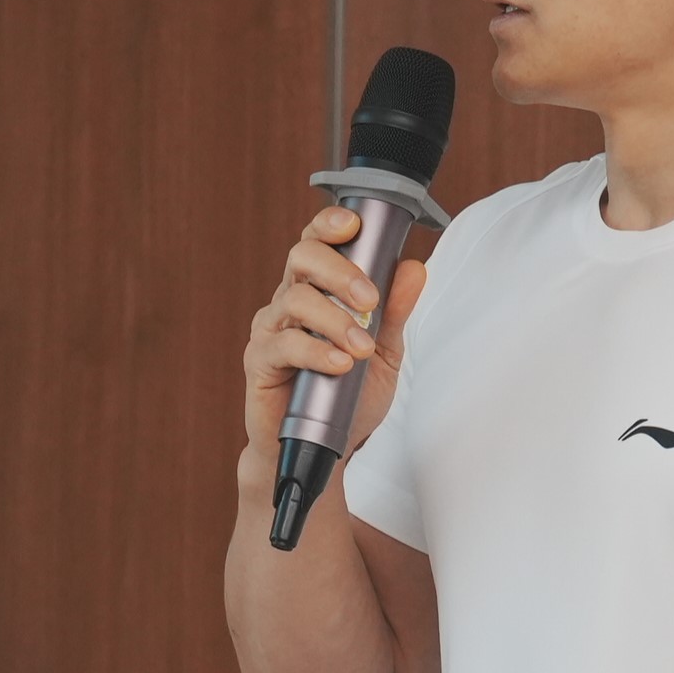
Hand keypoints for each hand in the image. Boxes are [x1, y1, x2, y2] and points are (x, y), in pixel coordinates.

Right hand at [239, 206, 425, 462]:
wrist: (325, 449)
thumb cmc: (347, 396)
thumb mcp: (383, 353)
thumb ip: (394, 312)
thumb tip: (413, 269)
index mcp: (317, 290)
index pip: (317, 242)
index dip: (330, 225)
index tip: (354, 224)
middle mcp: (289, 301)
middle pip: (301, 257)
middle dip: (339, 270)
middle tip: (369, 298)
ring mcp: (271, 329)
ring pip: (296, 300)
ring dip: (336, 320)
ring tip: (361, 347)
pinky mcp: (260, 361)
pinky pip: (285, 344)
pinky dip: (316, 351)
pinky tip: (339, 364)